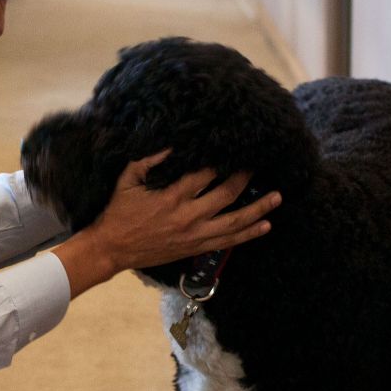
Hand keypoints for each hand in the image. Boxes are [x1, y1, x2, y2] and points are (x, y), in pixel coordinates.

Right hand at [51, 151, 280, 297]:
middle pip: (227, 193)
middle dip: (245, 177)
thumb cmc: (120, 211)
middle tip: (258, 165)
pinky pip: (228, 241)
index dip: (223, 159)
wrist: (114, 248)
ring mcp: (195, 234)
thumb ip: (149, 159)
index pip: (207, 172)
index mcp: (172, 195)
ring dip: (258, 209)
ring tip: (277, 198)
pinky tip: (265, 226)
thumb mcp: (128, 179)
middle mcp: (188, 215)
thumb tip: (173, 143)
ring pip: (235, 220)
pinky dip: (248, 234)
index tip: (237, 148)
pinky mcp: (196, 248)